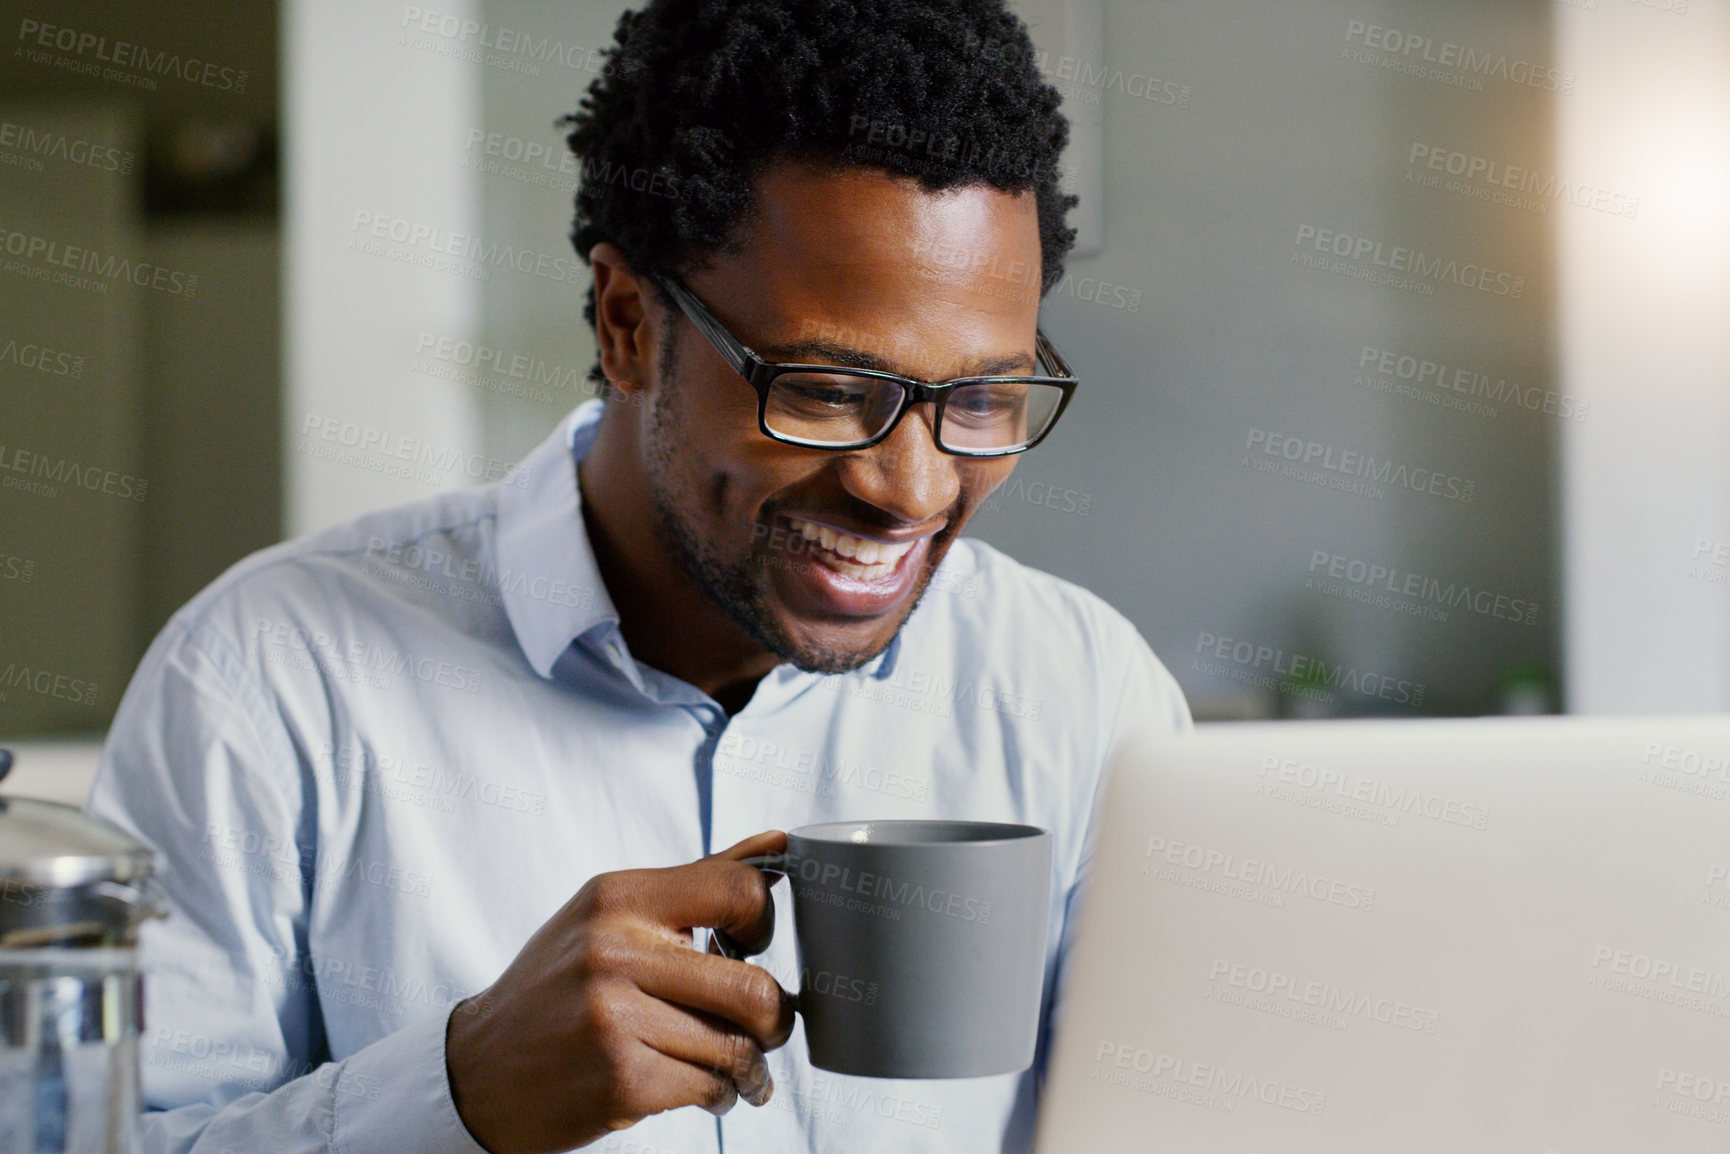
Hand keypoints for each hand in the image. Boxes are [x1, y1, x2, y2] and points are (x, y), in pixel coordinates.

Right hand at [445, 831, 794, 1152]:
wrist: (479, 1070)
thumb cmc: (559, 985)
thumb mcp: (613, 914)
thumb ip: (700, 881)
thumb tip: (779, 844)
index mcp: (618, 898)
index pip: (737, 890)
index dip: (764, 923)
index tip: (752, 946)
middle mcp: (614, 951)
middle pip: (754, 988)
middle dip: (775, 1017)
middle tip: (767, 1026)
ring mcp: (614, 1018)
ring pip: (737, 1046)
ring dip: (750, 1066)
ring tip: (740, 1069)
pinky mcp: (620, 1080)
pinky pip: (709, 1087)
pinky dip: (720, 1096)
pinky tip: (708, 1092)